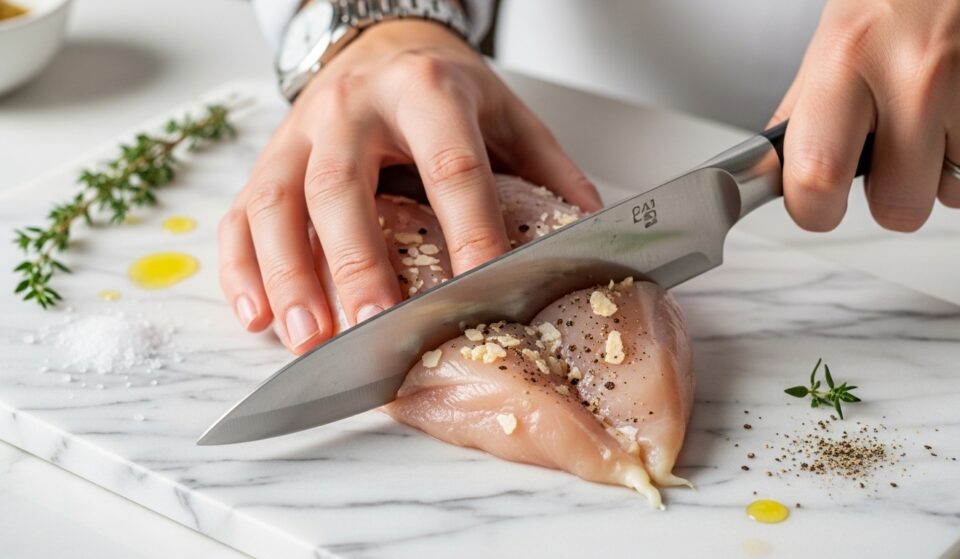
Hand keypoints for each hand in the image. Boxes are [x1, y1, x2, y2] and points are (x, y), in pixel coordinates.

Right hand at [219, 20, 600, 353]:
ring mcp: (301, 133)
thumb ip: (546, 170)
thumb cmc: (444, 87)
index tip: (481, 288)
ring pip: (277, 202)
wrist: (381, 41)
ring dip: (287, 275)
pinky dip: (241, 269)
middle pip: (342, 186)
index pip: (449, 167)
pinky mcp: (269, 158)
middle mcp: (354, 109)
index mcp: (427, 93)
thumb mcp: (507, 113)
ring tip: (307, 339)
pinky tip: (258, 316)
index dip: (468, 229)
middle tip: (370, 327)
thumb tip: (588, 235)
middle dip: (354, 261)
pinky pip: (241, 213)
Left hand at [769, 0, 959, 231]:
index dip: (814, 209)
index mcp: (850, 57)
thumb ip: (806, 108)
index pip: (817, 176)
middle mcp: (918, 76)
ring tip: (939, 114)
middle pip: (898, 207)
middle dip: (891, 194)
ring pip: (957, 194)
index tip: (817, 208)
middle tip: (889, 154)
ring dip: (944, 170)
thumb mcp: (837, 33)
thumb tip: (777, 173)